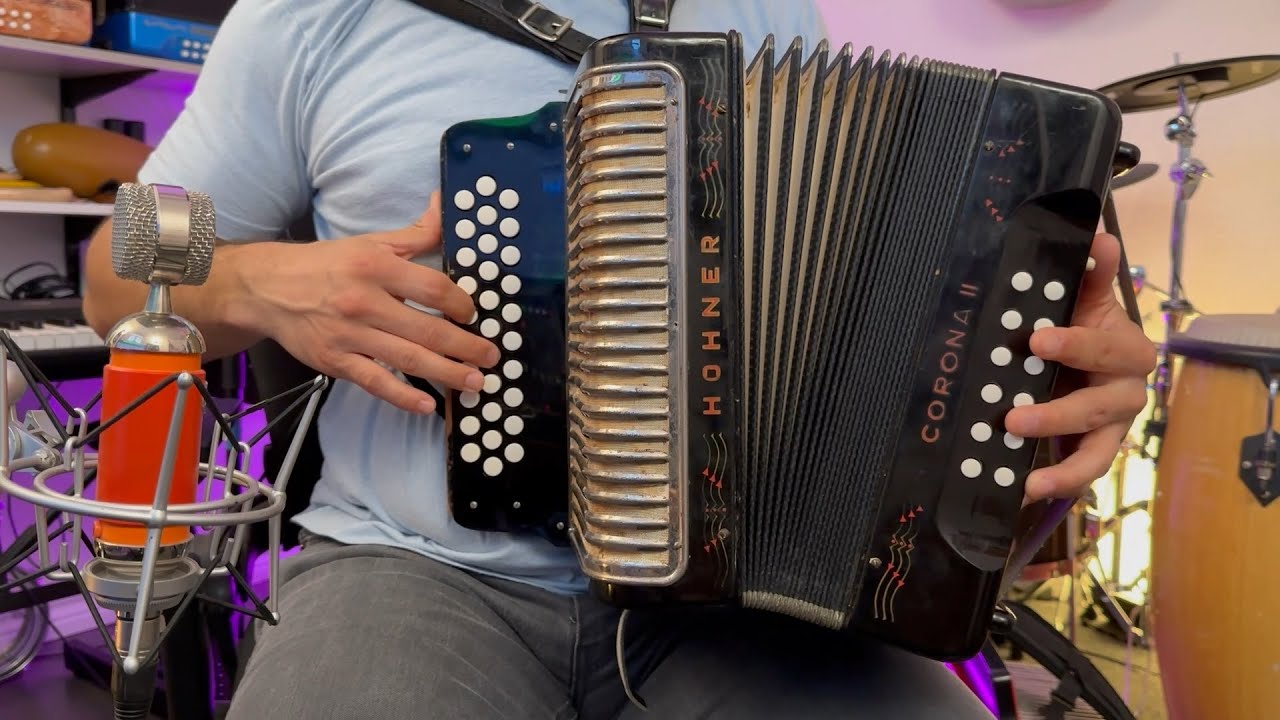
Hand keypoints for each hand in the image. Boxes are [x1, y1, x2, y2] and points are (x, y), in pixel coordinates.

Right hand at [236, 191, 498, 413]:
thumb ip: (416, 233)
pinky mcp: (335, 361)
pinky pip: (374, 382)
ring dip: (447, 373)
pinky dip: (402, 396)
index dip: (462, 305)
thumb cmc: (327, 264)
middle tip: (492, 357)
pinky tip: (427, 405)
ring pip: (408, 359)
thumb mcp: (371, 243)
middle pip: (428, 330)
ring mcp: (349, 334)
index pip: (434, 289)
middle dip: (467, 347)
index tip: (475, 315)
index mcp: (376, 267)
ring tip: (476, 382)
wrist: (267, 288)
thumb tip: (446, 205)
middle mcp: (365, 301)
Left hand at [1004, 232, 1155, 501]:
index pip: (1105, 347)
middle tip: (1012, 417)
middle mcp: (1126, 391)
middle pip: (1100, 407)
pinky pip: (1081, 473)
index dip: (1075, 344)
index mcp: (1126, 349)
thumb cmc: (1079, 324)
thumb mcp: (1082, 298)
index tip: (1038, 340)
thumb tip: (1096, 236)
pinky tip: (1022, 490)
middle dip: (1057, 413)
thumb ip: (1089, 274)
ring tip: (1023, 473)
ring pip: (1095, 450)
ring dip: (1060, 463)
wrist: (1081, 359)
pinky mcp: (1094, 452)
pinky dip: (1056, 484)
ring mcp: (1112, 427)